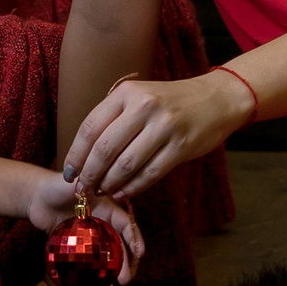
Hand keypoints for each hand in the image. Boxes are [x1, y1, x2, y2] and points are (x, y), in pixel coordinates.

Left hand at [23, 171, 145, 285]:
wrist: (35, 197)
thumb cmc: (56, 185)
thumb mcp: (76, 181)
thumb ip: (88, 184)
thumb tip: (100, 187)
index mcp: (108, 207)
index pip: (126, 223)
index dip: (134, 238)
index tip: (140, 253)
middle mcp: (103, 223)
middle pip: (119, 244)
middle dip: (126, 262)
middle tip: (126, 279)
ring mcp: (91, 236)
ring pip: (107, 255)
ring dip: (113, 271)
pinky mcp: (78, 246)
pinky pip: (90, 261)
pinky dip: (95, 272)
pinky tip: (97, 284)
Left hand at [63, 71, 253, 202]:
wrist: (216, 98)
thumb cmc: (172, 101)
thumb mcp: (140, 96)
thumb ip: (115, 118)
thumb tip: (85, 154)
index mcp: (127, 93)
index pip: (90, 127)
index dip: (76, 154)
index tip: (70, 172)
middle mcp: (144, 106)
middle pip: (104, 149)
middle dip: (90, 174)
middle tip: (83, 189)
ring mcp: (164, 126)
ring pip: (126, 164)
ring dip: (110, 183)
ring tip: (103, 191)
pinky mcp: (181, 146)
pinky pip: (150, 173)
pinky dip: (133, 187)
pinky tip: (124, 192)